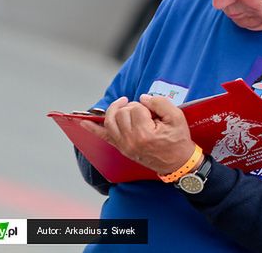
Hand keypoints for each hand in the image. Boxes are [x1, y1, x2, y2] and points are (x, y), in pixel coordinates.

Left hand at [80, 94, 195, 174]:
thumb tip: (143, 98)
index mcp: (144, 133)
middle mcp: (130, 141)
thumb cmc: (178, 140)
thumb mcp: (177, 117)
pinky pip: (103, 136)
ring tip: (124, 105)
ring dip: (115, 110)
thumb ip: (159, 102)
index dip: (146, 106)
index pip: (135, 108)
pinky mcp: (122, 148)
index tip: (155, 113)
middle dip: (132, 107)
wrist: (178, 163)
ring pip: (110, 121)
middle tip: (146, 113)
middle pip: (121, 113)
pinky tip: (83, 121)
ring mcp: (124, 146)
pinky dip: (92, 128)